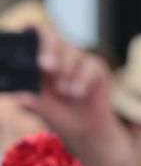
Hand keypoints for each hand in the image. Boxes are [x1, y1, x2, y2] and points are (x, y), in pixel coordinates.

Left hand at [6, 25, 132, 165]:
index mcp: (38, 60)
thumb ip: (31, 101)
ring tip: (64, 92)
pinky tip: (77, 93)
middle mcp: (57, 55)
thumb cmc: (59, 115)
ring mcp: (77, 59)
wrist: (86, 130)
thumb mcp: (42, 110)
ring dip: (66, 71)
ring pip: (71, 51)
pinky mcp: (96, 67)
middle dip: (48, 49)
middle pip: (52, 36)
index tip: (26, 36)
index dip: (28, 35)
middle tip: (45, 66)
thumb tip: (19, 98)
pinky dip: (82, 79)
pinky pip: (90, 64)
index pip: (31, 39)